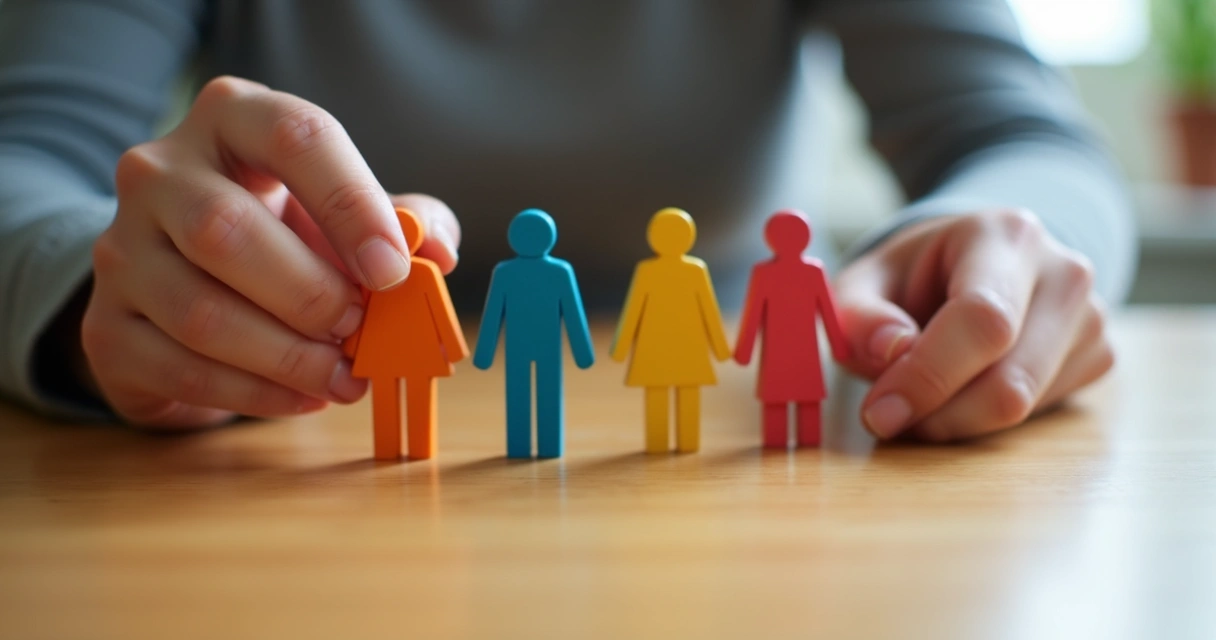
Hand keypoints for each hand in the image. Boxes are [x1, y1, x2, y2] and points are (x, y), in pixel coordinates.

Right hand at [82, 76, 460, 427]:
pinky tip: (303, 397)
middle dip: (311, 294)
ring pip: (201, 312)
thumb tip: (437, 251)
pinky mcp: (107, 325)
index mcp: (232, 118)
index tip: (394, 270)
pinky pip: (182, 368)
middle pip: (225, 230)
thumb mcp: (344, 210)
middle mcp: (159, 172)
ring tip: (343, 377)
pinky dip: (255, 394)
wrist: (182, 279)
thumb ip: (403, 219)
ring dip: (288, 356)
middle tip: (360, 329)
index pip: (293, 138)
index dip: (351, 204)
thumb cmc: (284, 232)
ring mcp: (120, 249)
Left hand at [835, 209, 1113, 441]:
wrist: (973, 266)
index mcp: (1006, 235)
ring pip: (1023, 406)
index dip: (928, 376)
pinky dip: (984, 421)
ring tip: (917, 401)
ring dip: (956, 422)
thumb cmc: (915, 276)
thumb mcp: (866, 280)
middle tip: (887, 420)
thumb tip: (892, 351)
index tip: (879, 412)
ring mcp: (1091, 319)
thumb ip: (862, 313)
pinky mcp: (1098, 358)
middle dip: (939, 415)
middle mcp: (1064, 273)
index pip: (982, 319)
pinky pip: (1038, 415)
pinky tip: (959, 392)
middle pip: (1011, 378)